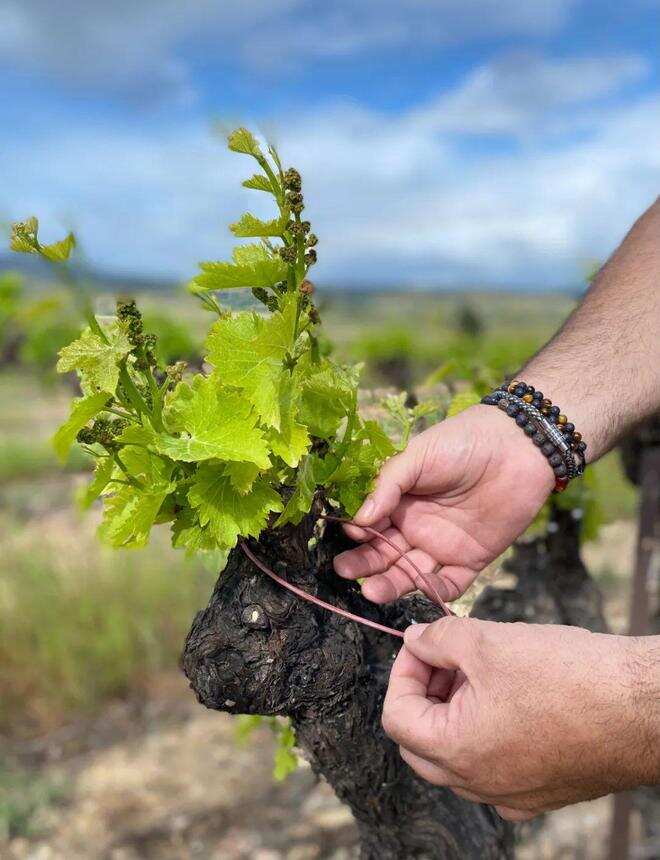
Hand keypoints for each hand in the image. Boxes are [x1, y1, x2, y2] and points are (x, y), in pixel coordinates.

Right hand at [334, 404, 553, 602]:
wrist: (519, 446)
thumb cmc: (462, 442)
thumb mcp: (418, 455)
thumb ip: (389, 484)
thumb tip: (358, 518)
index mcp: (400, 500)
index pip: (370, 523)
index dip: (358, 532)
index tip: (351, 534)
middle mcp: (416, 525)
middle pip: (385, 553)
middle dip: (364, 564)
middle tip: (344, 571)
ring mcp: (442, 544)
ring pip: (411, 573)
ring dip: (391, 583)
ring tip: (372, 592)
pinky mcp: (471, 558)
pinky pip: (451, 583)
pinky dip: (436, 590)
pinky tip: (422, 587)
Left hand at [382, 618, 654, 819]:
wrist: (641, 706)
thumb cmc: (567, 676)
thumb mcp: (486, 641)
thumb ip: (438, 640)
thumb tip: (415, 640)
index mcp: (456, 751)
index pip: (397, 716)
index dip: (404, 671)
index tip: (424, 645)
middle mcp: (480, 784)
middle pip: (421, 743)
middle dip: (425, 694)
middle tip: (446, 659)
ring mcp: (513, 794)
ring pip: (458, 758)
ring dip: (455, 714)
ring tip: (481, 673)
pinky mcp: (544, 792)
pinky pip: (496, 771)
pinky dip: (488, 738)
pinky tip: (509, 704)